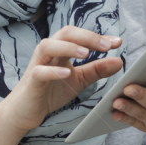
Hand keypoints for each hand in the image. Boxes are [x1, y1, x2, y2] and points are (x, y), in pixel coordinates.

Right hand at [4, 26, 123, 133]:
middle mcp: (48, 52)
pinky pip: (40, 72)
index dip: (99, 37)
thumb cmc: (51, 91)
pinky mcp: (32, 81)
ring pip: (49, 46)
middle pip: (65, 33)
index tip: (118, 42)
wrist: (26, 111)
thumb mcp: (79, 80)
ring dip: (68, 47)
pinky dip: (53, 71)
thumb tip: (120, 61)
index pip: (80, 36)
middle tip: (107, 46)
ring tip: (86, 54)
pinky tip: (67, 73)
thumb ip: (97, 70)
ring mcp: (38, 65)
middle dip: (87, 37)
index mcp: (61, 49)